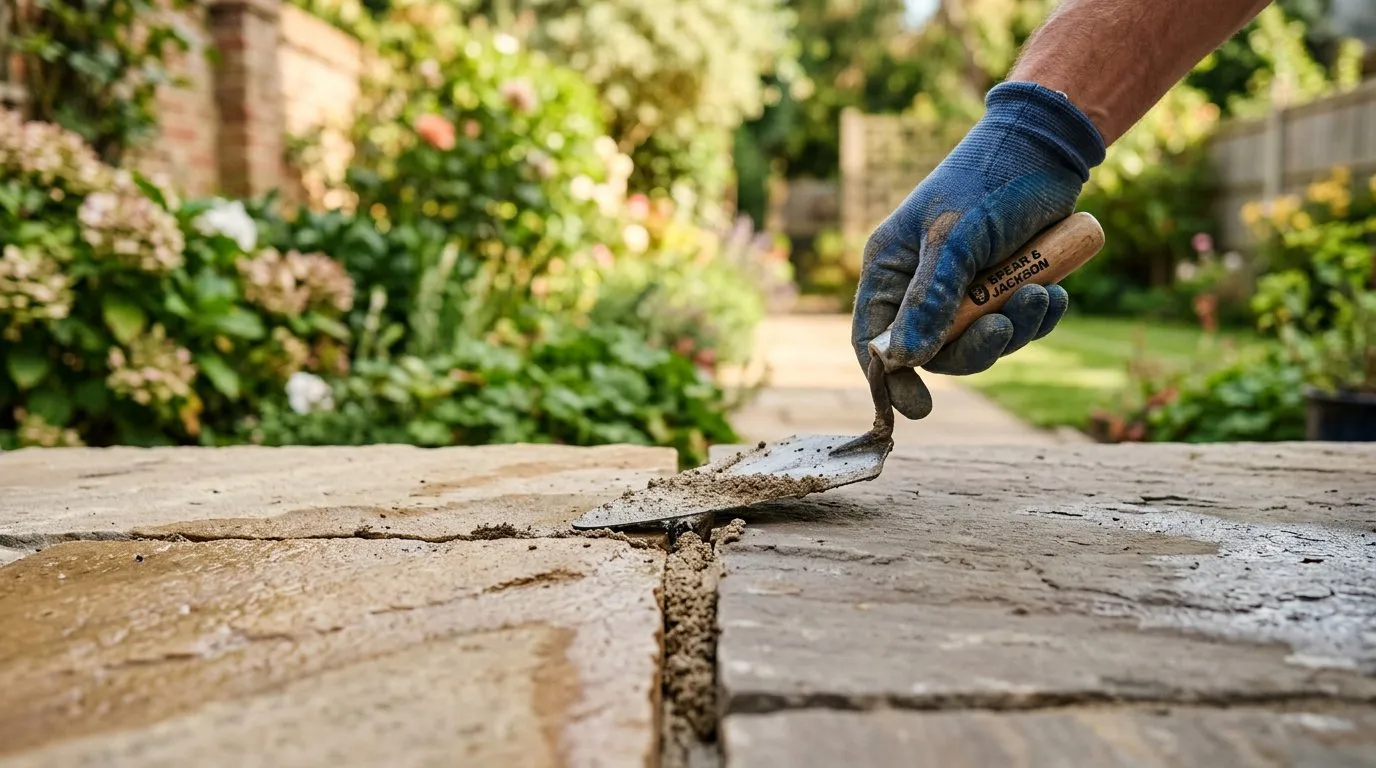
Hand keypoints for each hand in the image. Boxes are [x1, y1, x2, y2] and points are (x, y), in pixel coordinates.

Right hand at [851, 81, 1105, 419]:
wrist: (1047, 146)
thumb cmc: (988, 181)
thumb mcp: (956, 238)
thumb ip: (932, 298)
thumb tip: (907, 359)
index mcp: (890, 268)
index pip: (874, 337)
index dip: (890, 377)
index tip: (918, 408)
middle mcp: (920, 284)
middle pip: (934, 350)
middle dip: (975, 347)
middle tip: (1004, 331)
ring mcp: (963, 288)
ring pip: (980, 342)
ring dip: (1016, 328)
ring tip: (1042, 294)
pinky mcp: (1003, 286)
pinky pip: (1014, 326)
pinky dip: (1036, 317)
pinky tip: (1056, 292)